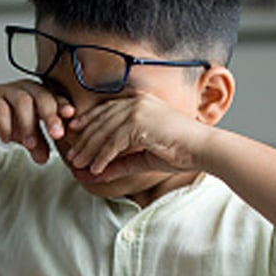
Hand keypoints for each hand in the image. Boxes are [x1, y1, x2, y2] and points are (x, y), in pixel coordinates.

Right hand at [0, 80, 73, 163]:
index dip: (64, 106)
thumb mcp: (24, 132)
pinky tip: (7, 139)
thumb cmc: (4, 115)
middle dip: (51, 116)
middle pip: (43, 97)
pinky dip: (5, 125)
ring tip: (30, 144)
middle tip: (57, 135)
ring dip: (28, 124)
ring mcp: (7, 92)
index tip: (72, 118)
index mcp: (39, 94)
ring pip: (22, 102)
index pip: (56, 97)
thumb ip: (37, 143)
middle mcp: (26, 89)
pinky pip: (0, 109)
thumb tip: (45, 160)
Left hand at [64, 92, 209, 177]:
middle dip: (83, 140)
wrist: (203, 150)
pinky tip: (96, 169)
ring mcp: (138, 110)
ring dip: (89, 150)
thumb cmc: (179, 152)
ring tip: (78, 164)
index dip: (87, 124)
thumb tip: (95, 174)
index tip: (74, 137)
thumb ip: (119, 163)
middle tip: (71, 156)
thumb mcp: (142, 158)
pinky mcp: (139, 122)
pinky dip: (102, 157)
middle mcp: (136, 102)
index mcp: (139, 103)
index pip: (105, 111)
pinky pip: (113, 142)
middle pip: (100, 120)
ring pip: (103, 132)